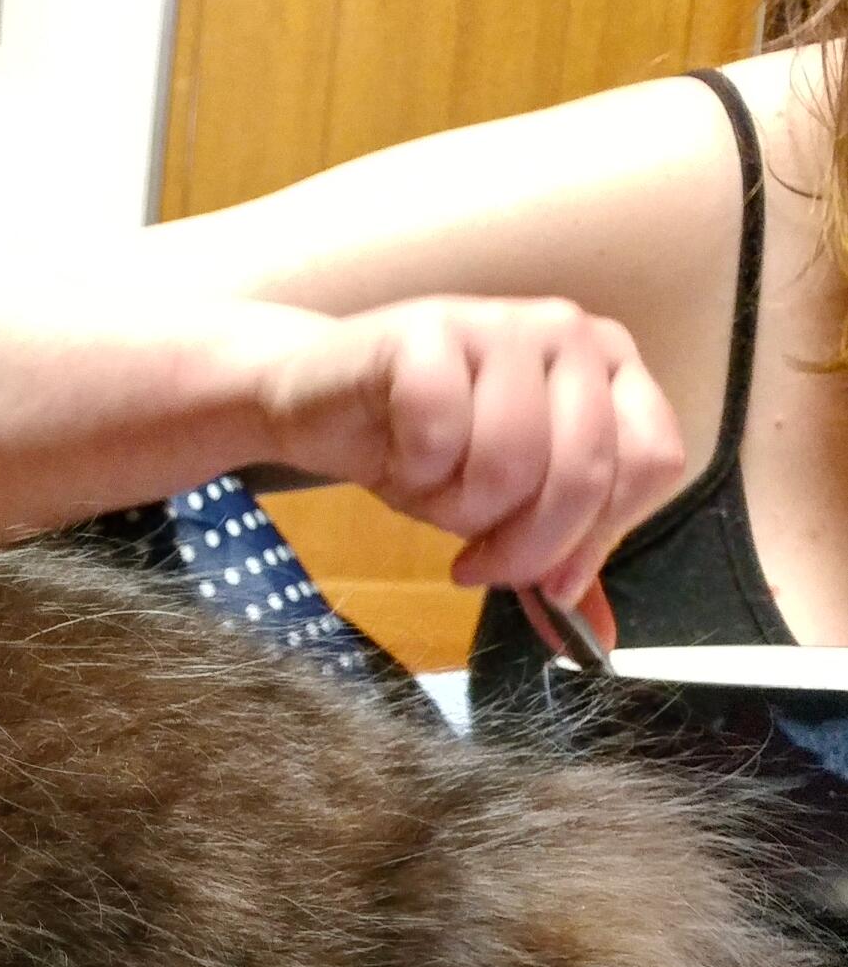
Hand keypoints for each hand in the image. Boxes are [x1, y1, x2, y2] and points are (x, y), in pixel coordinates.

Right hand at [257, 296, 685, 625]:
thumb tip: (597, 641)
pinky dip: (412, 467)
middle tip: (471, 566)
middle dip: (524, 546)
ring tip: (429, 494)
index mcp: (611, 369)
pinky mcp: (428, 331)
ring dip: (458, 505)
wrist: (315, 400)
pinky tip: (395, 457)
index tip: (541, 582)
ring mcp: (500, 324)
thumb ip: (553, 559)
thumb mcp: (498, 510)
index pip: (650, 464)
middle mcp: (570, 334)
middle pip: (586, 472)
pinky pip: (440, 429)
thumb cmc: (418, 447)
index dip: (595, 540)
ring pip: (512, 458)